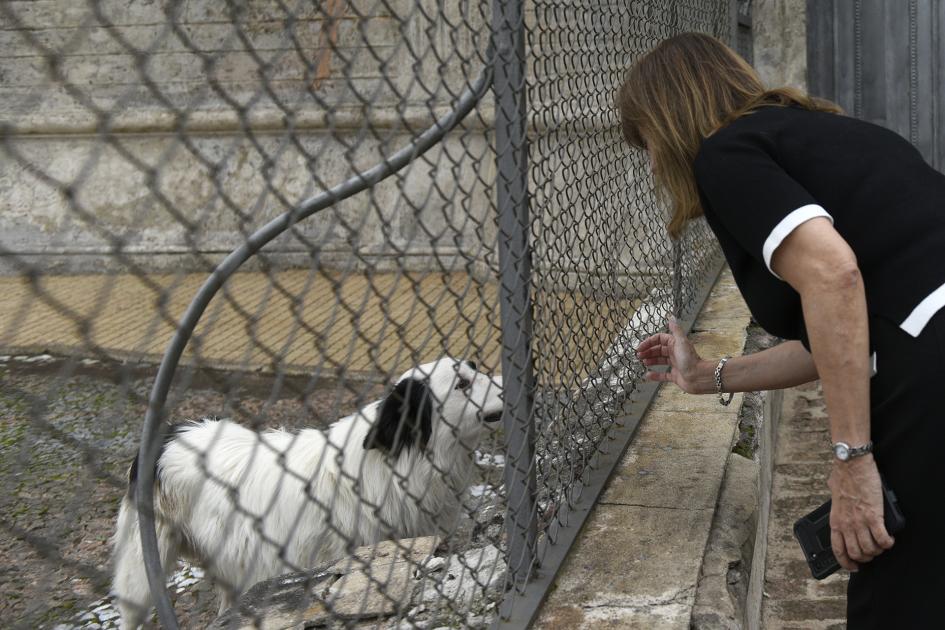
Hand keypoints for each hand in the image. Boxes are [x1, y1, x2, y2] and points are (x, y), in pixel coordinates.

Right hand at [635, 317, 704, 393]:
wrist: (699, 376)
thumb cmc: (690, 359)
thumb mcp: (681, 342)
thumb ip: (675, 330)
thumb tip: (671, 317)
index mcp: (675, 344)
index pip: (659, 339)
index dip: (649, 342)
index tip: (640, 347)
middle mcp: (674, 353)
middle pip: (658, 350)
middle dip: (648, 351)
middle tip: (639, 356)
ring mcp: (675, 364)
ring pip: (660, 361)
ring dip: (650, 361)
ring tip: (643, 362)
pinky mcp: (675, 376)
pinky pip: (663, 375)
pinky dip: (655, 375)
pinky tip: (648, 375)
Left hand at [827, 453, 894, 570]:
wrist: (852, 465)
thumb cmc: (843, 475)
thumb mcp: (832, 493)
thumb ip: (835, 501)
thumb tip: (834, 495)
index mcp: (835, 520)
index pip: (837, 549)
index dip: (846, 563)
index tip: (853, 567)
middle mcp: (846, 524)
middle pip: (856, 553)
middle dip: (865, 558)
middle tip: (871, 553)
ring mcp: (859, 521)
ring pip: (870, 549)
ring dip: (878, 551)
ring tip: (881, 545)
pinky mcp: (874, 516)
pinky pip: (882, 538)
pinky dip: (888, 543)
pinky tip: (889, 540)